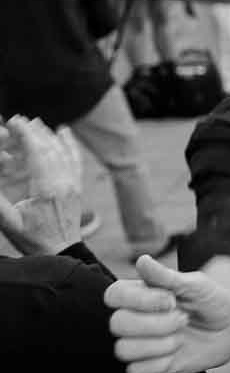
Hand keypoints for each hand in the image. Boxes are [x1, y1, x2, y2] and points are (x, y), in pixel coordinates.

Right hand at [0, 117, 83, 253]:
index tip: (14, 121)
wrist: (61, 252)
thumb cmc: (31, 239)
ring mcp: (73, 184)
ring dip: (48, 135)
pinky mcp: (77, 187)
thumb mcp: (7, 221)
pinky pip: (76, 160)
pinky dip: (70, 144)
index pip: (36, 152)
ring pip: (63, 152)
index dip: (25, 134)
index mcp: (46, 188)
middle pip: (49, 148)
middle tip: (18, 119)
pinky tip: (64, 131)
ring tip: (34, 122)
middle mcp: (63, 182)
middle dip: (34, 131)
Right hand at [106, 256, 229, 372]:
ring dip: (159, 345)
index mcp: (140, 294)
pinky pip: (136, 371)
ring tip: (180, 338)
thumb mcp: (195, 285)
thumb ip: (167, 276)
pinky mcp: (148, 366)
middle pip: (117, 324)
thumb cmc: (211, 301)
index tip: (171, 300)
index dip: (139, 300)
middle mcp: (134, 318)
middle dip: (156, 324)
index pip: (114, 295)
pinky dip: (160, 363)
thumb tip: (142, 260)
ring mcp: (140, 343)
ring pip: (124, 349)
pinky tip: (176, 354)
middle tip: (183, 319)